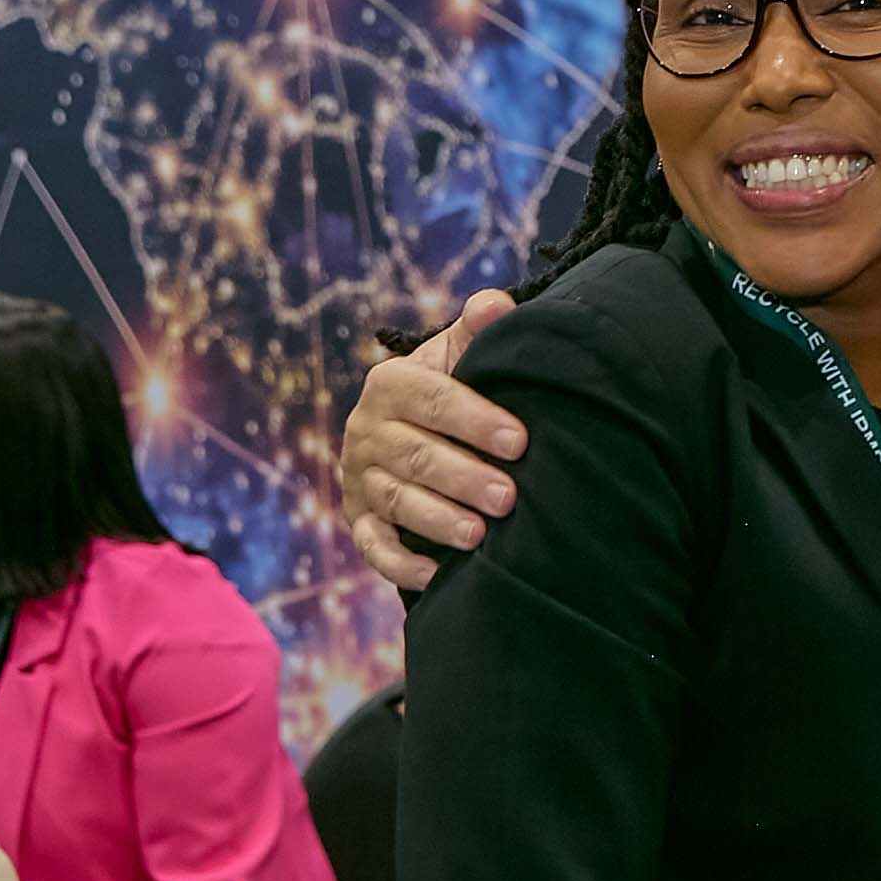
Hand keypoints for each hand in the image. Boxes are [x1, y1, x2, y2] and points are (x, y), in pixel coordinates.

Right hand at [341, 291, 524, 588]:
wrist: (411, 427)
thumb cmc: (450, 388)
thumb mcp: (459, 355)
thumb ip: (478, 330)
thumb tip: (498, 305)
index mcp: (390, 385)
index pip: (430, 399)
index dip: (474, 419)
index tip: (520, 441)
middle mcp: (366, 431)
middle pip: (414, 456)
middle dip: (463, 477)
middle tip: (509, 497)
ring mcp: (360, 479)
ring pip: (396, 500)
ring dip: (437, 519)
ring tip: (480, 535)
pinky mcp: (360, 520)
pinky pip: (373, 546)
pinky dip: (400, 563)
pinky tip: (435, 574)